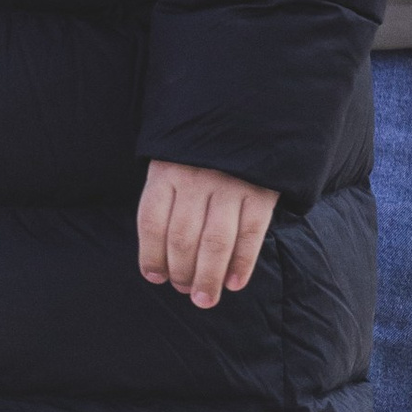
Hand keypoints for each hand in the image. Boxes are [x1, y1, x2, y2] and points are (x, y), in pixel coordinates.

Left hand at [138, 159, 275, 309]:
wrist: (248, 112)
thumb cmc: (202, 148)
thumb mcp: (173, 159)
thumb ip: (166, 198)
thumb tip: (159, 259)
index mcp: (167, 170)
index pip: (151, 222)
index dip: (151, 256)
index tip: (155, 277)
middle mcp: (196, 178)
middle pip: (182, 238)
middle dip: (181, 273)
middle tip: (184, 290)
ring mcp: (230, 184)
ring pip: (215, 243)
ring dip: (208, 278)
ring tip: (204, 299)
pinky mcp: (261, 191)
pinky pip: (250, 235)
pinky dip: (242, 263)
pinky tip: (234, 283)